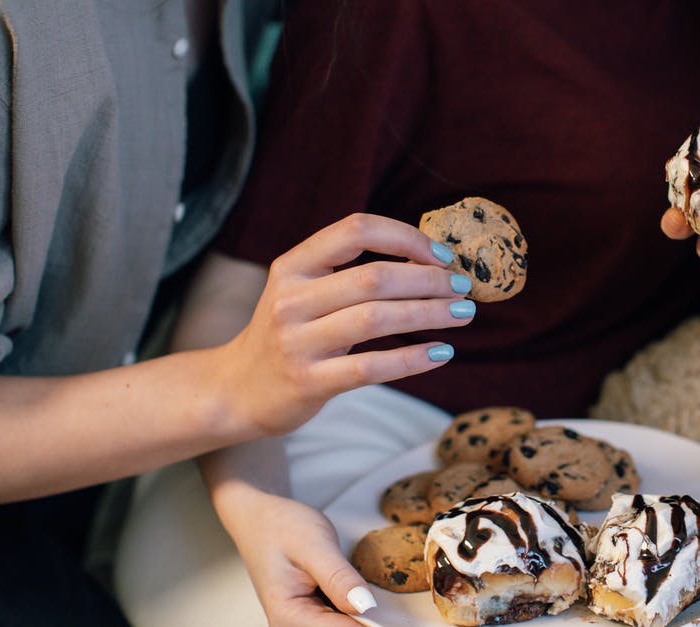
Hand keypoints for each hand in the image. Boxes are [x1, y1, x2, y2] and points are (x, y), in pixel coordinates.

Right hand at [215, 213, 473, 435]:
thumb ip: (350, 271)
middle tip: (464, 288)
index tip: (441, 256)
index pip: (356, 230)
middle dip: (429, 280)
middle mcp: (291, 299)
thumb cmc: (290, 334)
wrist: (235, 391)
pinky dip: (412, 358)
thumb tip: (428, 259)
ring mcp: (297, 342)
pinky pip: (371, 367)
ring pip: (377, 319)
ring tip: (463, 314)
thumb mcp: (304, 291)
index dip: (406, 237)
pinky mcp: (308, 382)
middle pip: (374, 277)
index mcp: (293, 266)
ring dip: (430, 314)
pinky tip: (441, 353)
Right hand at [218, 486, 372, 625]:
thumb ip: (339, 578)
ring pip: (346, 625)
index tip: (397, 614)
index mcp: (288, 616)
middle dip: (370, 617)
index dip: (374, 623)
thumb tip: (365, 606)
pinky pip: (341, 617)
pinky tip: (359, 590)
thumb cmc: (280, 527)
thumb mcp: (314, 545)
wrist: (261, 519)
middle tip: (380, 593)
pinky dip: (356, 606)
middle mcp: (293, 626)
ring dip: (364, 612)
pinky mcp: (312, 614)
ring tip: (366, 588)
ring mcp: (302, 622)